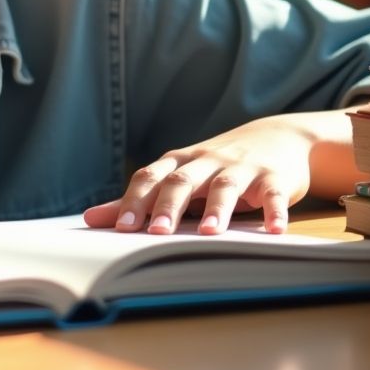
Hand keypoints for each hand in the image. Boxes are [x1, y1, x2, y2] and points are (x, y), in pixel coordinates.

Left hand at [83, 114, 321, 236]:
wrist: (278, 137)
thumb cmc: (217, 164)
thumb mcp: (180, 175)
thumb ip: (139, 198)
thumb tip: (91, 219)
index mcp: (179, 162)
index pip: (151, 178)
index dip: (135, 200)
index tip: (120, 227)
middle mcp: (206, 162)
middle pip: (183, 181)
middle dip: (168, 206)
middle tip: (156, 232)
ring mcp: (241, 168)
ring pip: (225, 186)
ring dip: (217, 208)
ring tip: (209, 233)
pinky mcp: (274, 178)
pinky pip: (273, 195)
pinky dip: (274, 211)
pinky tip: (273, 230)